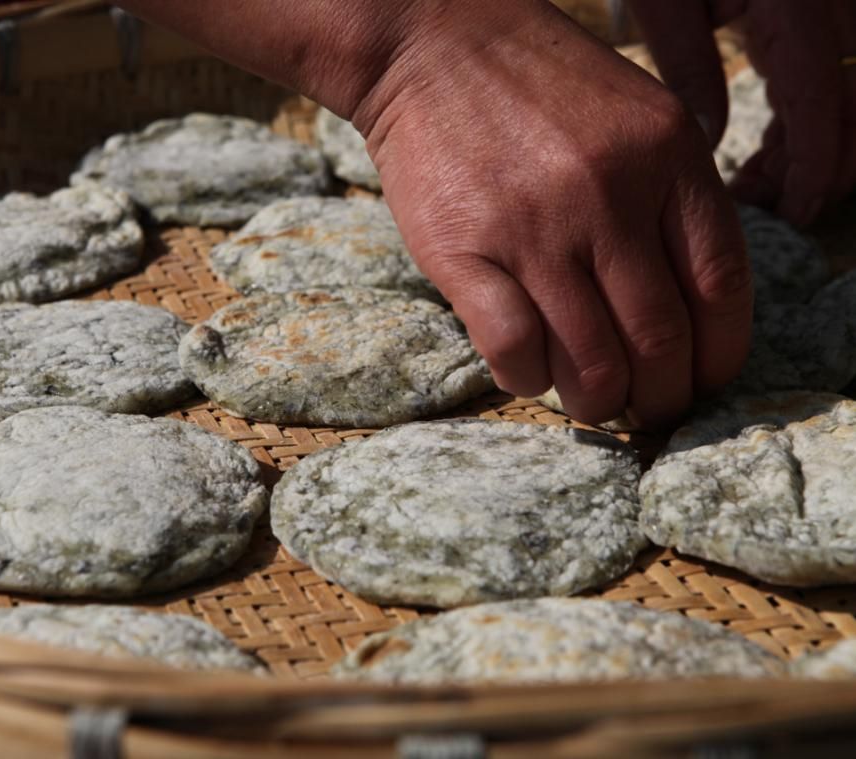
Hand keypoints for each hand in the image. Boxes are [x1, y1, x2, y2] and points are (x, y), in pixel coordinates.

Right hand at [351, 1, 750, 424]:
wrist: (432, 47)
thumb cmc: (538, 88)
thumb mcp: (638, 119)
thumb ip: (674, 200)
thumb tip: (689, 310)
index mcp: (669, 157)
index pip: (719, 289)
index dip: (716, 357)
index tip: (700, 381)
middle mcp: (610, 195)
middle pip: (658, 339)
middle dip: (658, 398)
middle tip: (644, 410)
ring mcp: (534, 226)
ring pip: (588, 360)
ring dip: (595, 401)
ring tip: (589, 401)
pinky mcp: (463, 251)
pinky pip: (513, 349)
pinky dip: (528, 379)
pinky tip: (527, 370)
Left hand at [628, 0, 855, 225]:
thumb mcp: (668, 2)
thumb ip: (690, 68)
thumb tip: (708, 147)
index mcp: (796, 10)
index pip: (824, 107)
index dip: (814, 170)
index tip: (793, 214)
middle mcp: (833, 8)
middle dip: (823, 165)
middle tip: (767, 203)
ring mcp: (835, 9)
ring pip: (853, 97)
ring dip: (819, 148)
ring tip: (759, 182)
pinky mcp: (821, 12)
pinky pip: (838, 74)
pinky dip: (812, 119)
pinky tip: (768, 148)